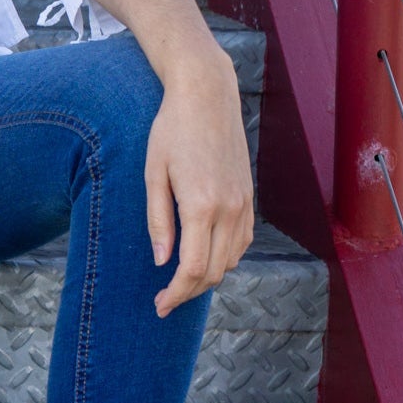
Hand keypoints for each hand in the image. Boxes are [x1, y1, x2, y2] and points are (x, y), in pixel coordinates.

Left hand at [145, 48, 253, 315]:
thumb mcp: (153, 174)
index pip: (193, 269)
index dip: (176, 294)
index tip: (159, 306)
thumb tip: (162, 262)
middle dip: (188, 292)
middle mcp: (229, 209)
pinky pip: (242, 241)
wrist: (207, 96)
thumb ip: (158, 221)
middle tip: (164, 300)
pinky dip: (225, 257)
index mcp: (201, 206)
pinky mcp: (249, 196)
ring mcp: (244, 203)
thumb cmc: (171, 130)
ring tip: (180, 281)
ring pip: (231, 260)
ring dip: (207, 276)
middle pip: (214, 272)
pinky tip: (205, 256)